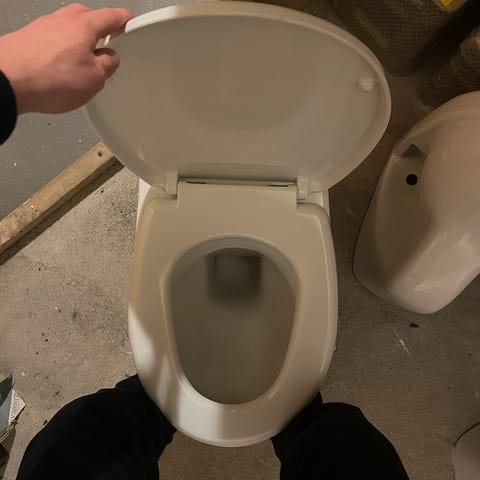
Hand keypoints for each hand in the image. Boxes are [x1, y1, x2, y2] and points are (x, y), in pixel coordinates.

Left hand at [0, 3, 132, 113]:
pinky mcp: (28, 37)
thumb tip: (110, 58)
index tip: (128, 21)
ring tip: (81, 64)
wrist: (7, 81)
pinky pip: (53, 39)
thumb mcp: (94, 79)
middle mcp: (62, 20)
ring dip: (78, 42)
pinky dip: (61, 49)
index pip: (111, 16)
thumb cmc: (49, 78)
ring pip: (69, 29)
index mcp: (84, 25)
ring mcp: (43, 26)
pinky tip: (60, 67)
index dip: (124, 20)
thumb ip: (108, 65)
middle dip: (99, 29)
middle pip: (88, 18)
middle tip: (106, 45)